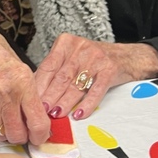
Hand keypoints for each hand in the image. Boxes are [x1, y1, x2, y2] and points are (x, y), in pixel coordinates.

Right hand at [0, 20, 49, 145]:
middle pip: (18, 135)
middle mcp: (5, 95)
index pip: (37, 123)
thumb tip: (38, 114)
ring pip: (1, 133)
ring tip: (10, 120)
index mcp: (22, 83)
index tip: (41, 135)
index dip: (41, 135)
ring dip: (8, 131)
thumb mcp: (22, 68)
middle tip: (26, 131)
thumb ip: (30, 93)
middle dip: (24, 137)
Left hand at [34, 34, 157, 119]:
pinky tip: (79, 114)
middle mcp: (80, 48)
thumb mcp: (72, 57)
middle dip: (50, 96)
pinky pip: (96, 90)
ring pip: (76, 85)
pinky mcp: (110, 69)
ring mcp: (95, 58)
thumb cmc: (93, 59)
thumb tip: (35, 92)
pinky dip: (86, 104)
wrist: (126, 56)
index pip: (48, 66)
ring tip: (57, 114)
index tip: (32, 100)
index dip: (39, 85)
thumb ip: (56, 70)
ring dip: (65, 102)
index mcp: (66, 43)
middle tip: (41, 111)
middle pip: (61, 77)